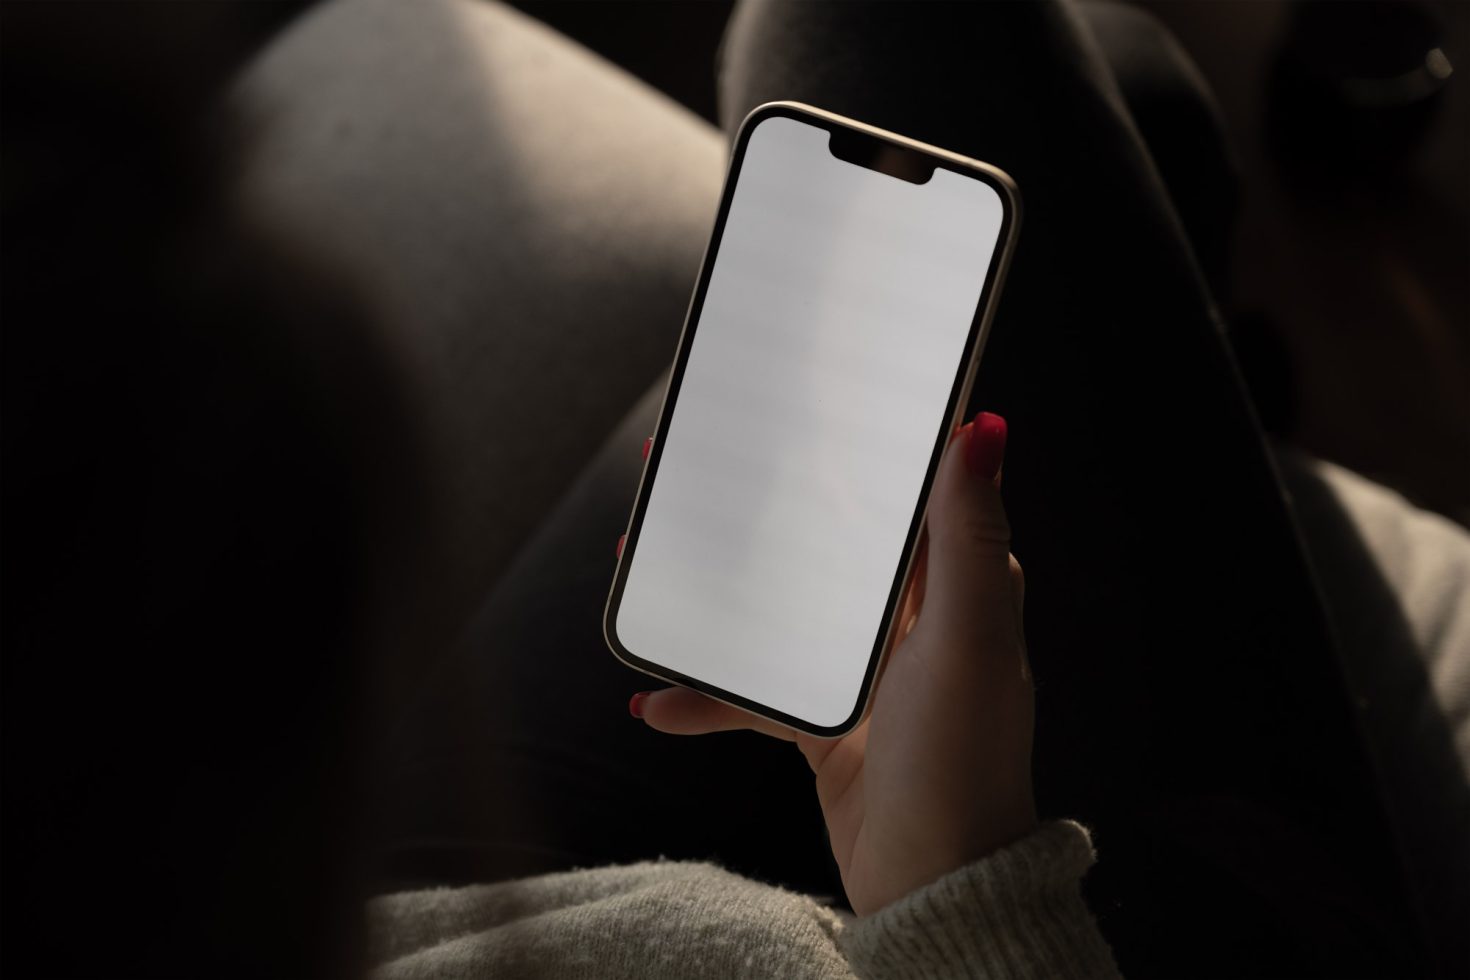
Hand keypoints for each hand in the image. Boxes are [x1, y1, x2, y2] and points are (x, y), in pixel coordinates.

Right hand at [630, 412, 1035, 915]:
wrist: (935, 885)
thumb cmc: (965, 764)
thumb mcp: (968, 640)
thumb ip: (968, 537)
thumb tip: (986, 430)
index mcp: (955, 587)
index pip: (900, 495)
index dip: (849, 449)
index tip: (793, 410)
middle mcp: (912, 622)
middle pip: (823, 543)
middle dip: (758, 513)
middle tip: (690, 479)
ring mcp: (865, 673)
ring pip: (779, 610)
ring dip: (716, 596)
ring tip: (646, 571)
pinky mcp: (828, 723)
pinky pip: (757, 694)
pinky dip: (710, 696)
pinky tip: (659, 702)